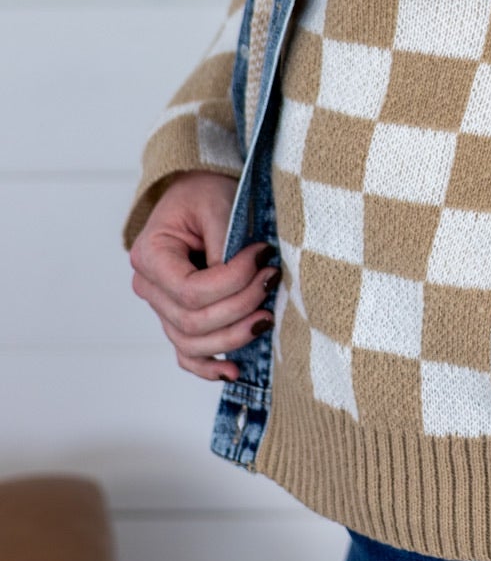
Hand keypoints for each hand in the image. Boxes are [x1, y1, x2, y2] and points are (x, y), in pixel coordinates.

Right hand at [129, 171, 277, 381]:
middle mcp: (149, 287)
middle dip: (240, 307)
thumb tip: (244, 283)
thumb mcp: (217, 204)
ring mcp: (162, 306)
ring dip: (234, 336)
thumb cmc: (205, 192)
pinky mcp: (178, 317)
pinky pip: (187, 353)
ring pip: (192, 343)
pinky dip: (208, 366)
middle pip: (192, 322)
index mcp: (150, 256)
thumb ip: (226, 244)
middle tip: (272, 280)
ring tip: (267, 316)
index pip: (190, 291)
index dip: (232, 282)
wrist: (198, 190)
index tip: (263, 256)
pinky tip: (234, 370)